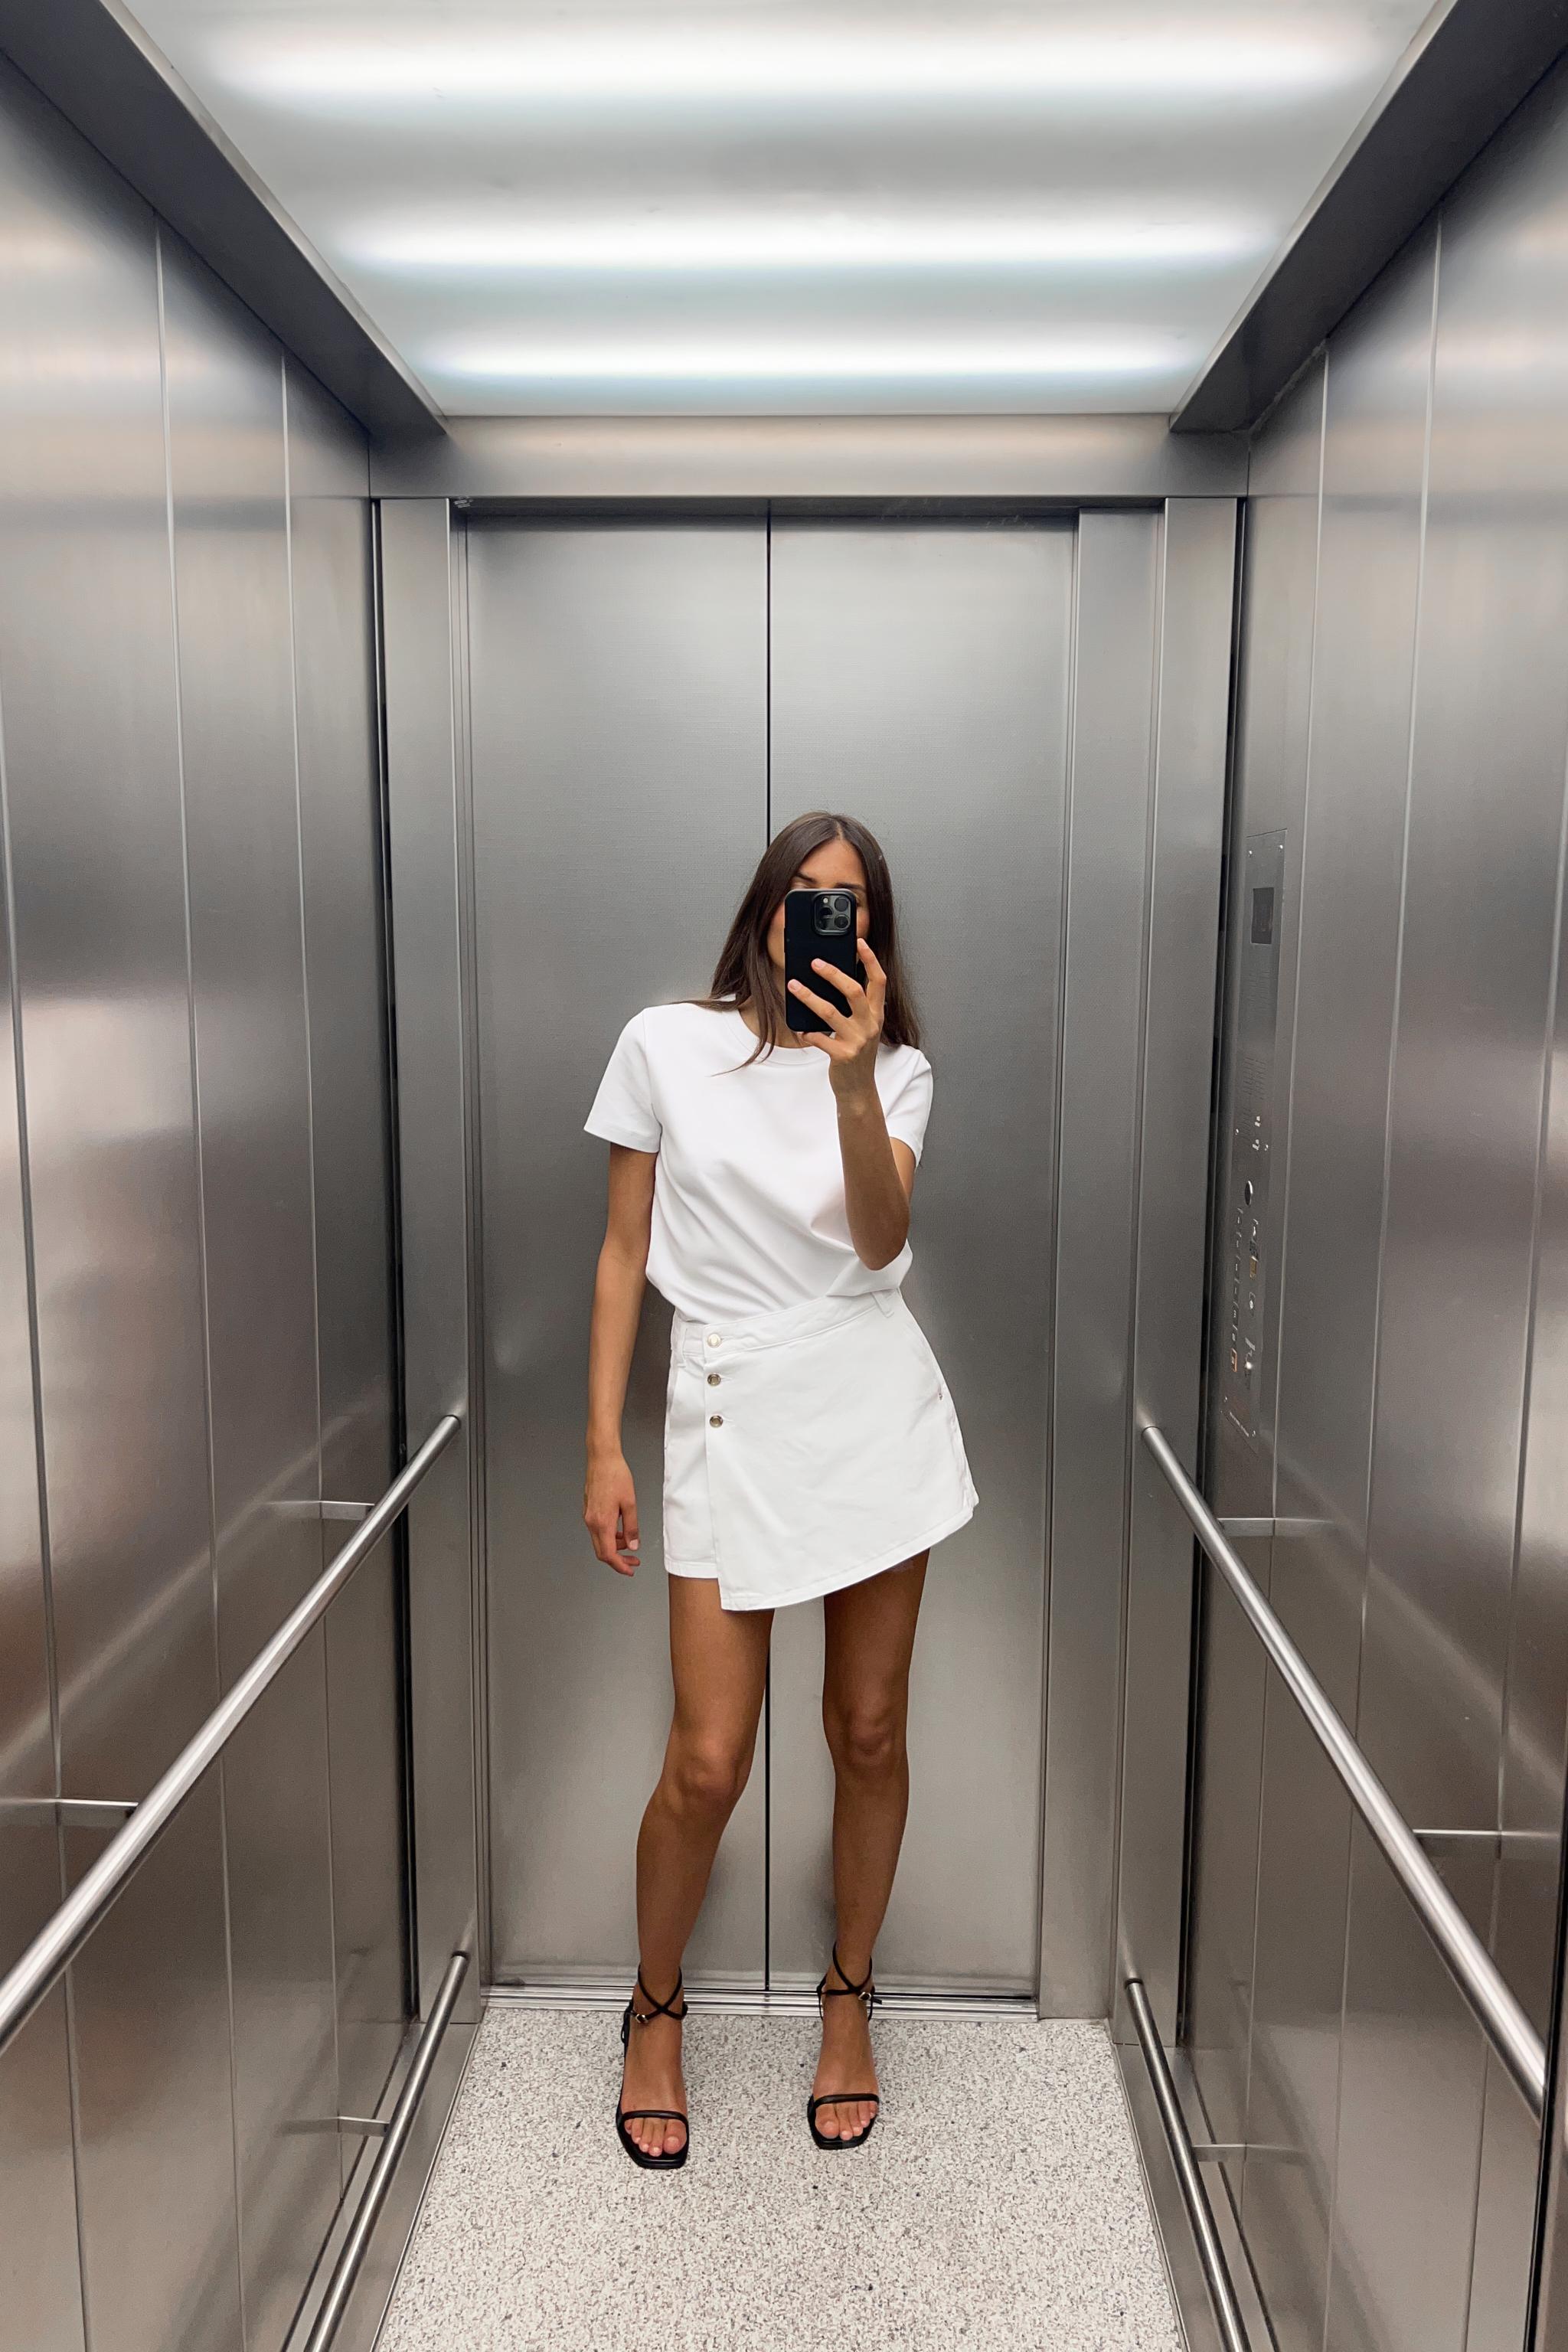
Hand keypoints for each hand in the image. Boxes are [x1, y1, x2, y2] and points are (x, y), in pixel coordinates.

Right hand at [584, 1451, 639, 1573]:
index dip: (620, 1566)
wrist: (602, 1459)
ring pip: (599, 1541)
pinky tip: (620, 1530)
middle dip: (618, 1560)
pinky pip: (597, 1530)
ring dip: (614, 1547)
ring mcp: (588, 1516)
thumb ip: (631, 1527)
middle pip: (601, 1552)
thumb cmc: (616, 1475)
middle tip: (633, 1561)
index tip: (630, 1570)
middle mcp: (591, 1521)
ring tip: (629, 1543)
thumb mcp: (630, 1503)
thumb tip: (633, 1545)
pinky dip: (609, 1536)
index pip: (608, 1554)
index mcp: (602, 1522)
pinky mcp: (588, 1510)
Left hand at [787, 938, 886, 1096]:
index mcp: (876, 1014)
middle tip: (815, 962)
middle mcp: (870, 1025)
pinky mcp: (843, 1055)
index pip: (878, 981)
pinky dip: (808, 1033)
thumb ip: (854, 1006)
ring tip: (793, 986)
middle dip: (833, 973)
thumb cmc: (856, 1053)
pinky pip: (821, 1039)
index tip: (858, 942)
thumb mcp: (862, 1027)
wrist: (858, 1088)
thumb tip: (832, 979)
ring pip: (830, 1012)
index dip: (870, 959)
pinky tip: (800, 1029)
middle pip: (853, 990)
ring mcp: (857, 1040)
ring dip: (809, 997)